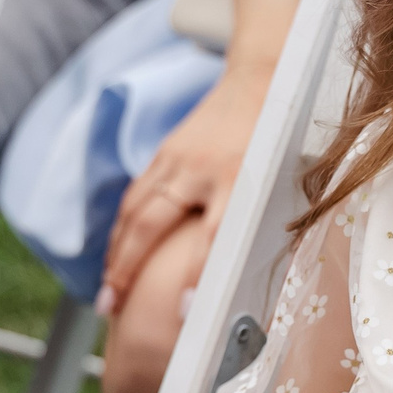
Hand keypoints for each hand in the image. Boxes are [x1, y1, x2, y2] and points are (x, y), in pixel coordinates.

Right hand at [96, 65, 267, 315]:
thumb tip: (261, 286)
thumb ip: (270, 227)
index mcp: (239, 177)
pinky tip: (115, 257)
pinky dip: (122, 230)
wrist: (262, 79)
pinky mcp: (164, 153)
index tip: (184, 312)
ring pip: (133, 211)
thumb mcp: (286, 183)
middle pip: (152, 225)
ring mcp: (175, 158)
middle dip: (127, 270)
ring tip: (106, 294)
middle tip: (112, 309)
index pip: (213, 237)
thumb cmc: (281, 142)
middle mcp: (199, 168)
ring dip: (116, 254)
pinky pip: (135, 196)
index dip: (195, 277)